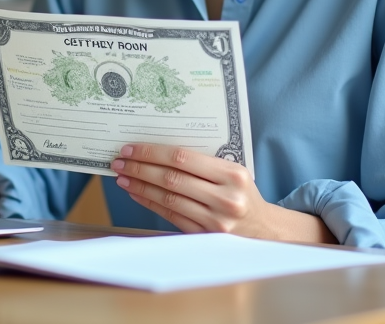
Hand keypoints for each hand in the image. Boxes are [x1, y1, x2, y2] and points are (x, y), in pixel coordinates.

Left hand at [110, 144, 333, 242]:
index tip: (131, 148)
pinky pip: (171, 216)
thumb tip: (157, 150)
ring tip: (123, 177)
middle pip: (171, 178)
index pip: (183, 158)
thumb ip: (202, 162)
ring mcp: (215, 221)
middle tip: (119, 161)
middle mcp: (225, 198)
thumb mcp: (233, 171)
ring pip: (168, 199)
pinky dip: (150, 203)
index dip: (152, 152)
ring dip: (140, 186)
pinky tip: (137, 193)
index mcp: (233, 174)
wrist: (265, 230)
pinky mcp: (206, 237)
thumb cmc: (242, 193)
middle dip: (140, 168)